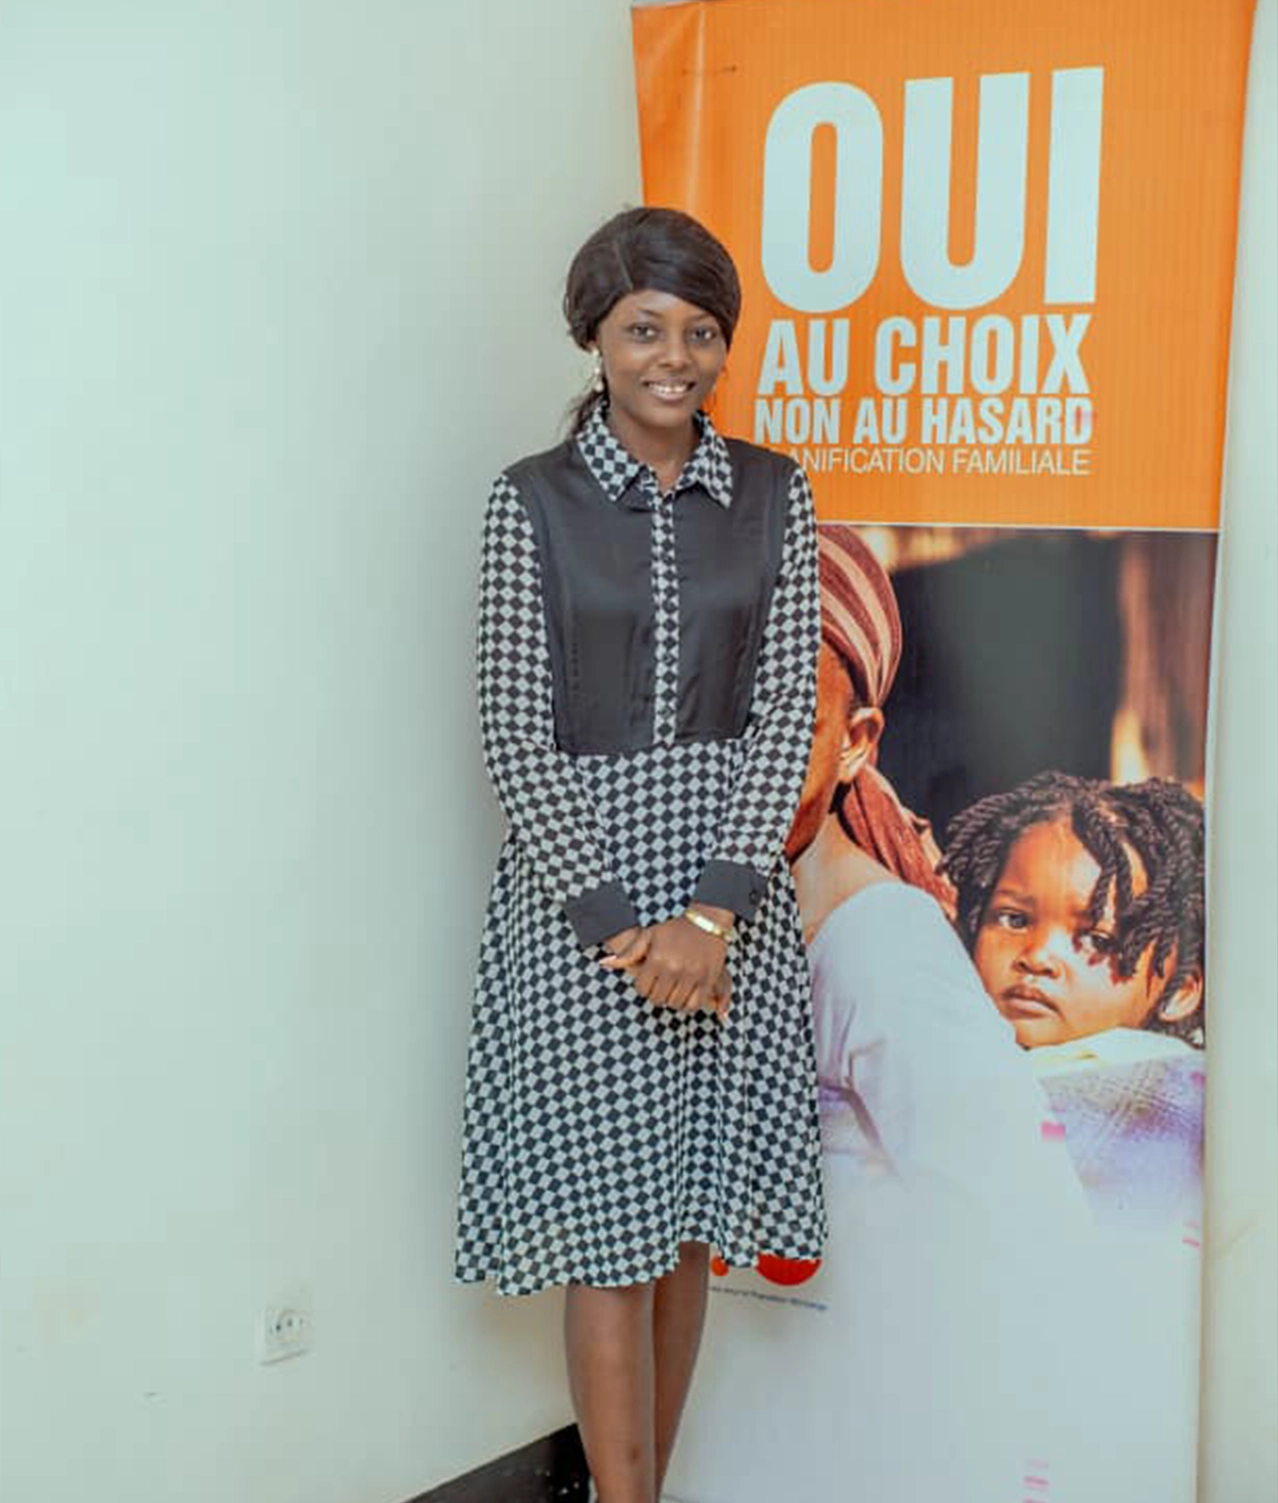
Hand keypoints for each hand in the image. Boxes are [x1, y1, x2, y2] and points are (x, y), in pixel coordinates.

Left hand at [605, 916, 728, 1018]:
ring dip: (672, 1000)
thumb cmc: (674, 928)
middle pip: (658, 999)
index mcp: (656, 959)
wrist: (706, 920)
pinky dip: (688, 1004)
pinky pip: (694, 1004)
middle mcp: (673, 969)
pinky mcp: (707, 980)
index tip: (650, 980)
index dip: (643, 987)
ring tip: (673, 988)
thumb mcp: (648, 936)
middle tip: (662, 985)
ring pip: (675, 1004)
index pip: (642, 989)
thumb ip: (628, 953)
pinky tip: (686, 994)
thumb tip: (604, 963)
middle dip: (657, 994)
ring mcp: (691, 975)